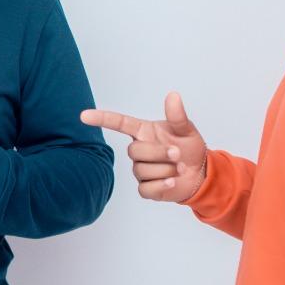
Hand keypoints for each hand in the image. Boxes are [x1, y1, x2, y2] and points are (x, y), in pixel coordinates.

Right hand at [80, 91, 206, 202]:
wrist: (200, 173)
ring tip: (180, 168)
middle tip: (177, 154)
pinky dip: (162, 185)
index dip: (102, 119)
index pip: (119, 123)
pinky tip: (173, 181)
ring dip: (166, 169)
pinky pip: (145, 188)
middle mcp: (139, 150)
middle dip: (158, 153)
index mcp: (144, 132)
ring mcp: (140, 170)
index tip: (84, 116)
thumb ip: (177, 116)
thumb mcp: (187, 130)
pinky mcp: (145, 188)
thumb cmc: (189, 148)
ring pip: (142, 170)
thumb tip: (173, 96)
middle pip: (133, 151)